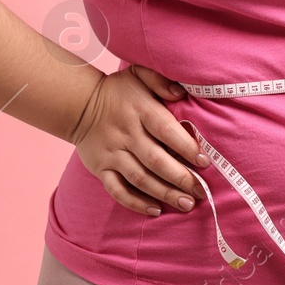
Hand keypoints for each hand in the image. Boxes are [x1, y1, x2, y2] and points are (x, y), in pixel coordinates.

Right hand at [71, 64, 209, 216]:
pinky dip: (136, 203)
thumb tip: (181, 93)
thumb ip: (161, 80)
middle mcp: (126, 134)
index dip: (187, 147)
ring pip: (140, 178)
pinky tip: (155, 210)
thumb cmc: (119, 91)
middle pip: (156, 160)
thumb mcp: (138, 74)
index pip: (166, 131)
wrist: (79, 104)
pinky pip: (118, 190)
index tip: (205, 162)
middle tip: (202, 191)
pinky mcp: (101, 168)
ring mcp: (112, 153)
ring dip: (164, 193)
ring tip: (187, 204)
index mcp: (139, 110)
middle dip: (181, 178)